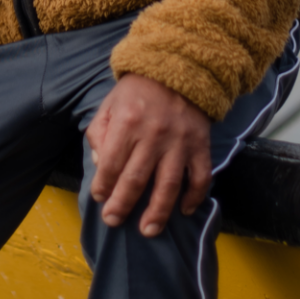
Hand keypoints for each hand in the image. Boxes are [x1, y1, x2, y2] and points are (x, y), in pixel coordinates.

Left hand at [85, 73, 211, 236]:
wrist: (179, 68)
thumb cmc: (138, 90)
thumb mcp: (110, 104)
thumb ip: (99, 133)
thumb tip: (101, 166)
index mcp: (127, 122)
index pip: (111, 164)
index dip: (103, 185)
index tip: (99, 198)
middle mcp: (153, 135)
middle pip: (135, 180)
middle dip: (122, 205)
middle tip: (113, 222)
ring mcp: (180, 142)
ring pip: (168, 186)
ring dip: (157, 213)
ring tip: (148, 231)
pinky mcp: (200, 145)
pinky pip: (200, 177)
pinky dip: (194, 197)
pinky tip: (184, 211)